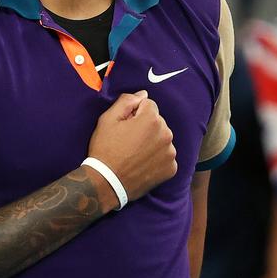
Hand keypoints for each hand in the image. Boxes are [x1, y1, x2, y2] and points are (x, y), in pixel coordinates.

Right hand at [87, 91, 177, 205]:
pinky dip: (157, 159)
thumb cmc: (105, 150)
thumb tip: (143, 94)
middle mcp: (166, 134)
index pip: (148, 105)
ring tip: (135, 153)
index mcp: (152, 119)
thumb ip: (126, 101)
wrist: (107, 183)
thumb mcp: (108, 119)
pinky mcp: (171, 168)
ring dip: (153, 142)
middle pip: (158, 122)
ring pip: (162, 139)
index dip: (135, 113)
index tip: (125, 126)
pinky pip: (166, 156)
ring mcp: (170, 152)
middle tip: (129, 141)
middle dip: (146, 127)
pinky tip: (143, 164)